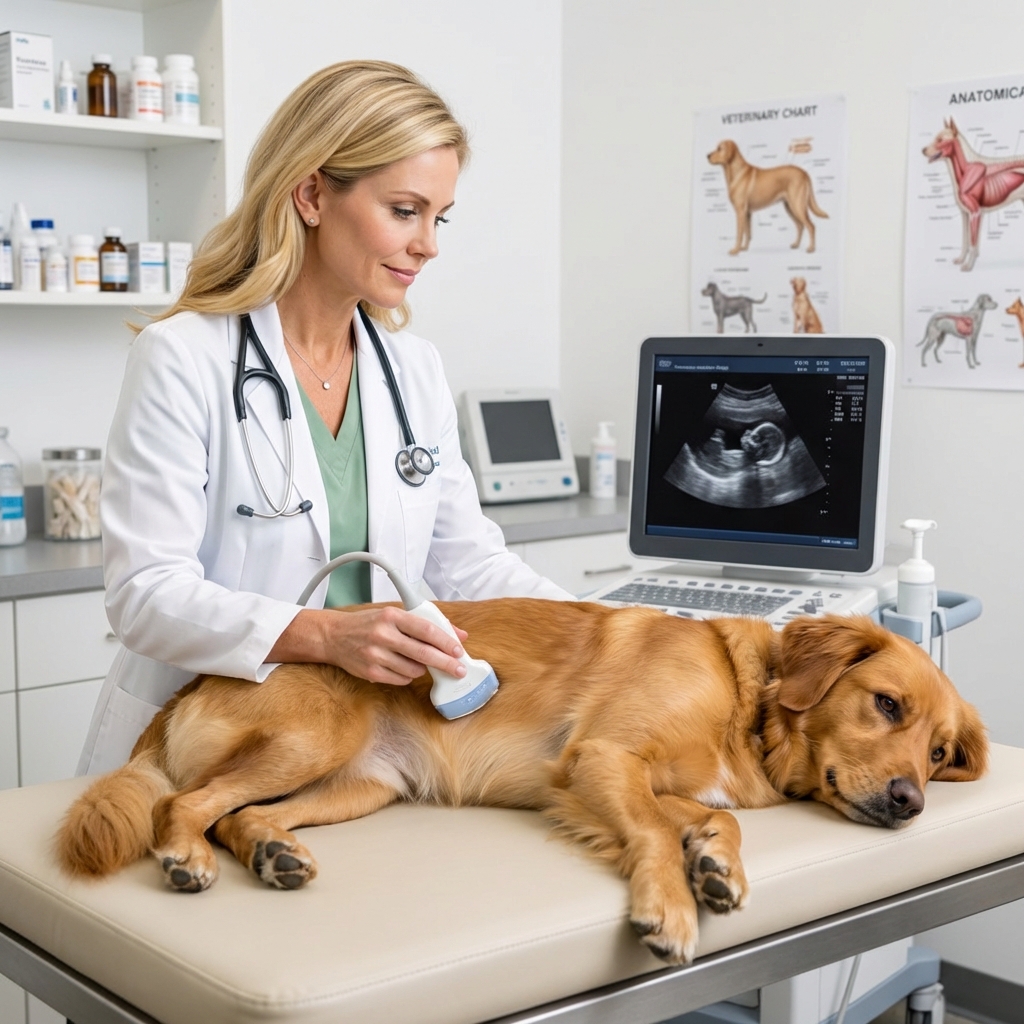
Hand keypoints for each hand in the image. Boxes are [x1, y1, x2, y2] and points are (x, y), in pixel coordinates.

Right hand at [268, 606, 468, 686]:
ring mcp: (375, 655)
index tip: (458, 650)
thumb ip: (426, 624)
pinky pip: (401, 679)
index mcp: (391, 616)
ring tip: (422, 662)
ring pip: (414, 669)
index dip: (446, 641)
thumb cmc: (368, 624)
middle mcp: (383, 635)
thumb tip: (459, 635)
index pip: (426, 629)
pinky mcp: (371, 672)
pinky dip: (409, 675)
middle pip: (423, 653)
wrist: (333, 636)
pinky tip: (405, 667)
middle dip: (446, 663)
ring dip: (424, 669)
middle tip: (459, 669)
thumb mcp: (394, 615)